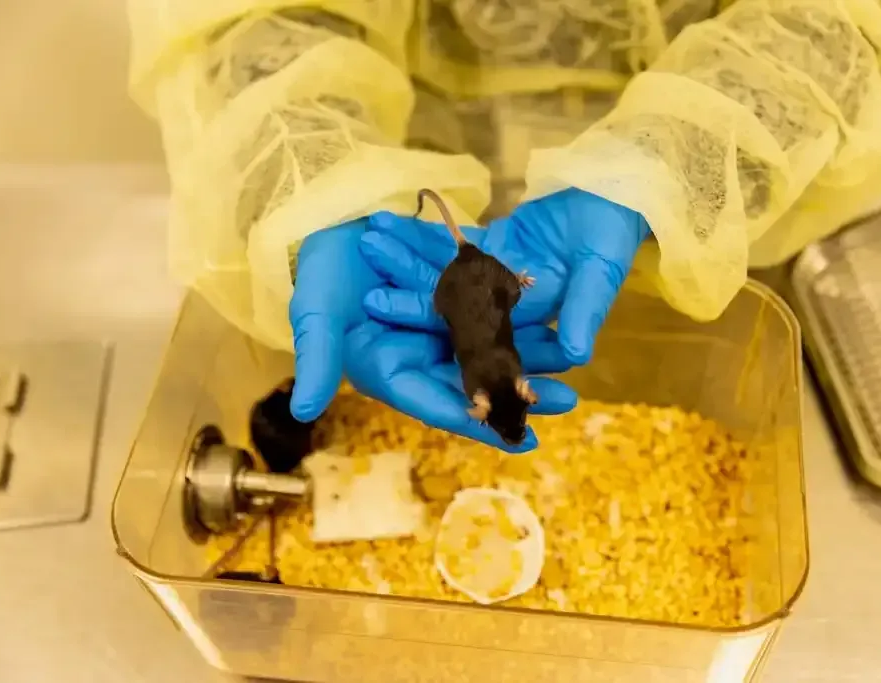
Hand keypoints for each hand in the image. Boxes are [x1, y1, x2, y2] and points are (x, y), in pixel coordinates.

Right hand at [288, 221, 577, 452]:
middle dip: (519, 390)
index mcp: (391, 368)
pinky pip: (492, 304)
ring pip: (492, 343)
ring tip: (573, 356)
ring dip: (530, 350)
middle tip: (565, 399)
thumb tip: (306, 411)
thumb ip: (316, 359)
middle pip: (476, 380)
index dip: (479, 422)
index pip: (438, 403)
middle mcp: (420, 352)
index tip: (524, 439)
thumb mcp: (314, 314)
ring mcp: (440, 322)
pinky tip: (556, 308)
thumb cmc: (318, 271)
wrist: (329, 215)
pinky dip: (520, 307)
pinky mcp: (454, 291)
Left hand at [359, 188, 648, 363]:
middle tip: (368, 297)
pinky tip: (389, 221)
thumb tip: (574, 356)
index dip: (441, 337)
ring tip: (367, 242)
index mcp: (529, 326)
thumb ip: (584, 314)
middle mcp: (505, 310)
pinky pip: (451, 243)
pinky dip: (422, 234)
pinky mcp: (491, 247)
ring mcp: (493, 278)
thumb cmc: (614, 239)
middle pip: (450, 309)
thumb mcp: (601, 277)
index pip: (482, 341)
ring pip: (443, 274)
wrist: (616, 193)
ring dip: (406, 261)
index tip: (400, 327)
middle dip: (409, 301)